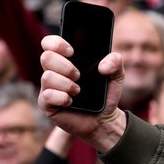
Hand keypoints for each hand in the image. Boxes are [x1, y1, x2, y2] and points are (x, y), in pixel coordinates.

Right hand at [39, 35, 127, 153]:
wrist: (104, 120)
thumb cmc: (104, 95)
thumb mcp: (116, 76)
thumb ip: (116, 62)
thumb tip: (103, 66)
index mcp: (66, 61)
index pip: (50, 43)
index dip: (57, 43)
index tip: (72, 52)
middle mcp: (54, 72)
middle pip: (46, 57)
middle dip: (66, 66)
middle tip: (79, 76)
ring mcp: (48, 88)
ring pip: (47, 76)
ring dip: (67, 84)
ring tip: (78, 91)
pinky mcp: (47, 104)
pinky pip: (47, 95)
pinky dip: (62, 98)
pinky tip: (71, 101)